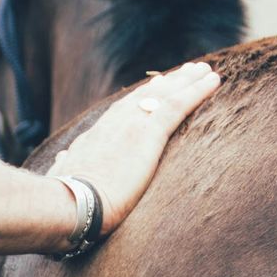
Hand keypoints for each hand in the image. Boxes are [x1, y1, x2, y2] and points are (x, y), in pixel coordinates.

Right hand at [47, 61, 221, 234]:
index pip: (122, 112)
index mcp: (94, 136)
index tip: (155, 89)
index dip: (140, 99)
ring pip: (165, 96)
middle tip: (186, 71)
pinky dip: (197, 92)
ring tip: (205, 71)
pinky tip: (214, 81)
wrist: (68, 205)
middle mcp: (113, 124)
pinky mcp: (148, 134)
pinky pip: (178, 106)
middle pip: (144, 97)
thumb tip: (63, 159)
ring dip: (187, 81)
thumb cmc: (64, 202)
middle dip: (166, 83)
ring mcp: (131, 126)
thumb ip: (67, 166)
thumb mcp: (63, 178)